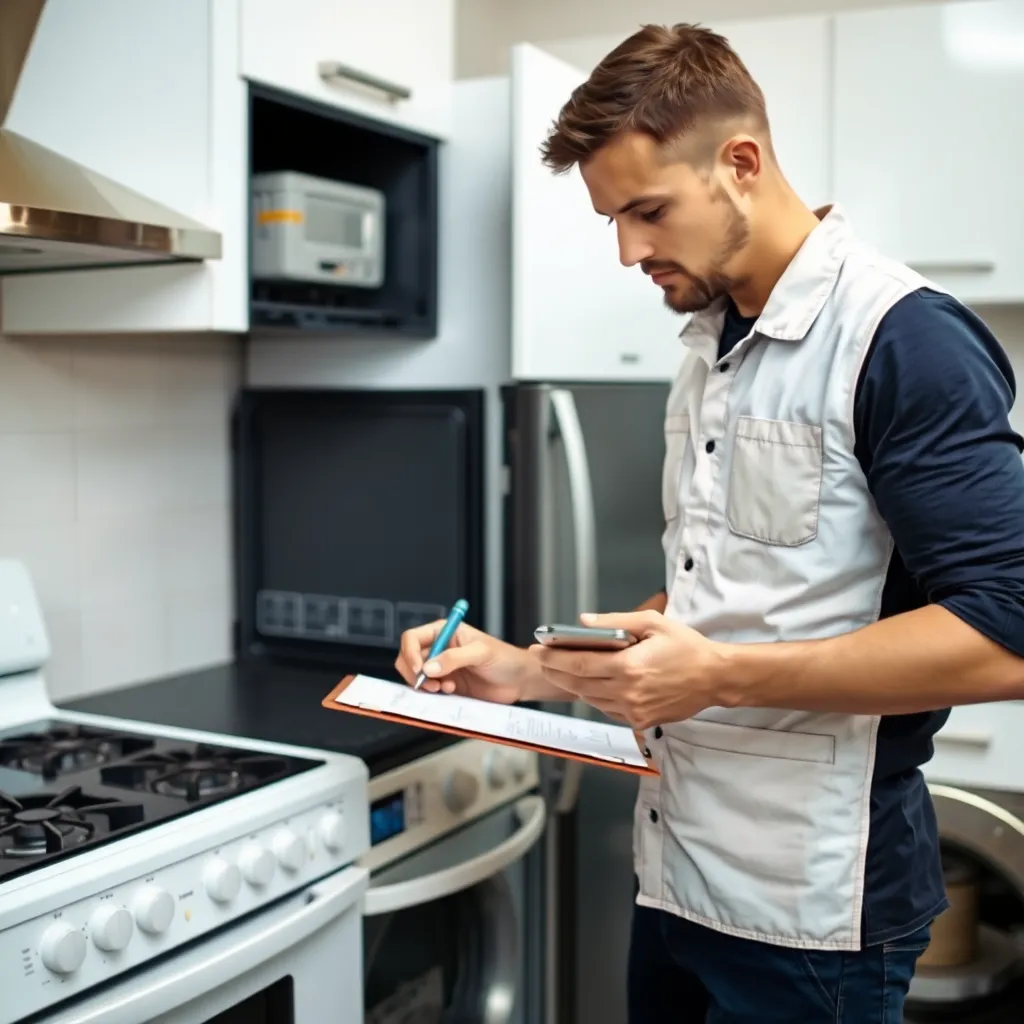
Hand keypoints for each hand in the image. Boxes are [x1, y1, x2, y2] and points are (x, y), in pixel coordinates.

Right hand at [394, 620, 536, 704]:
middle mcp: (439, 648)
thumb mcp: (480, 653)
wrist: (519, 681)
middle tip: (431, 685)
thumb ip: (454, 658)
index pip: (412, 638)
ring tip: (444, 688)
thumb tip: (428, 668)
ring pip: (415, 676)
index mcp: (444, 632)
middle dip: (414, 672)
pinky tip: (451, 691)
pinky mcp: (446, 685)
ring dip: (424, 684)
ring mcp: (442, 668)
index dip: (410, 654)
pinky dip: (433, 693)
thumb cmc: (505, 658)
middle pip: (408, 658)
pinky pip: (428, 690)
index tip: (420, 670)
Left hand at [531, 610, 722, 729]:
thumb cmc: (686, 647)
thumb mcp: (652, 622)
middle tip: (541, 660)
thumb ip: (614, 621)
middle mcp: (628, 692)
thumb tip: (583, 622)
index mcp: (629, 666)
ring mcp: (634, 710)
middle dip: (556, 671)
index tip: (539, 650)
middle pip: (579, 683)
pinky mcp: (640, 721)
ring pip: (591, 698)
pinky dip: (594, 696)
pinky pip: (607, 709)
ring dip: (573, 684)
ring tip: (560, 669)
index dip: (555, 657)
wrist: (714, 677)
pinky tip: (589, 683)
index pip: (580, 663)